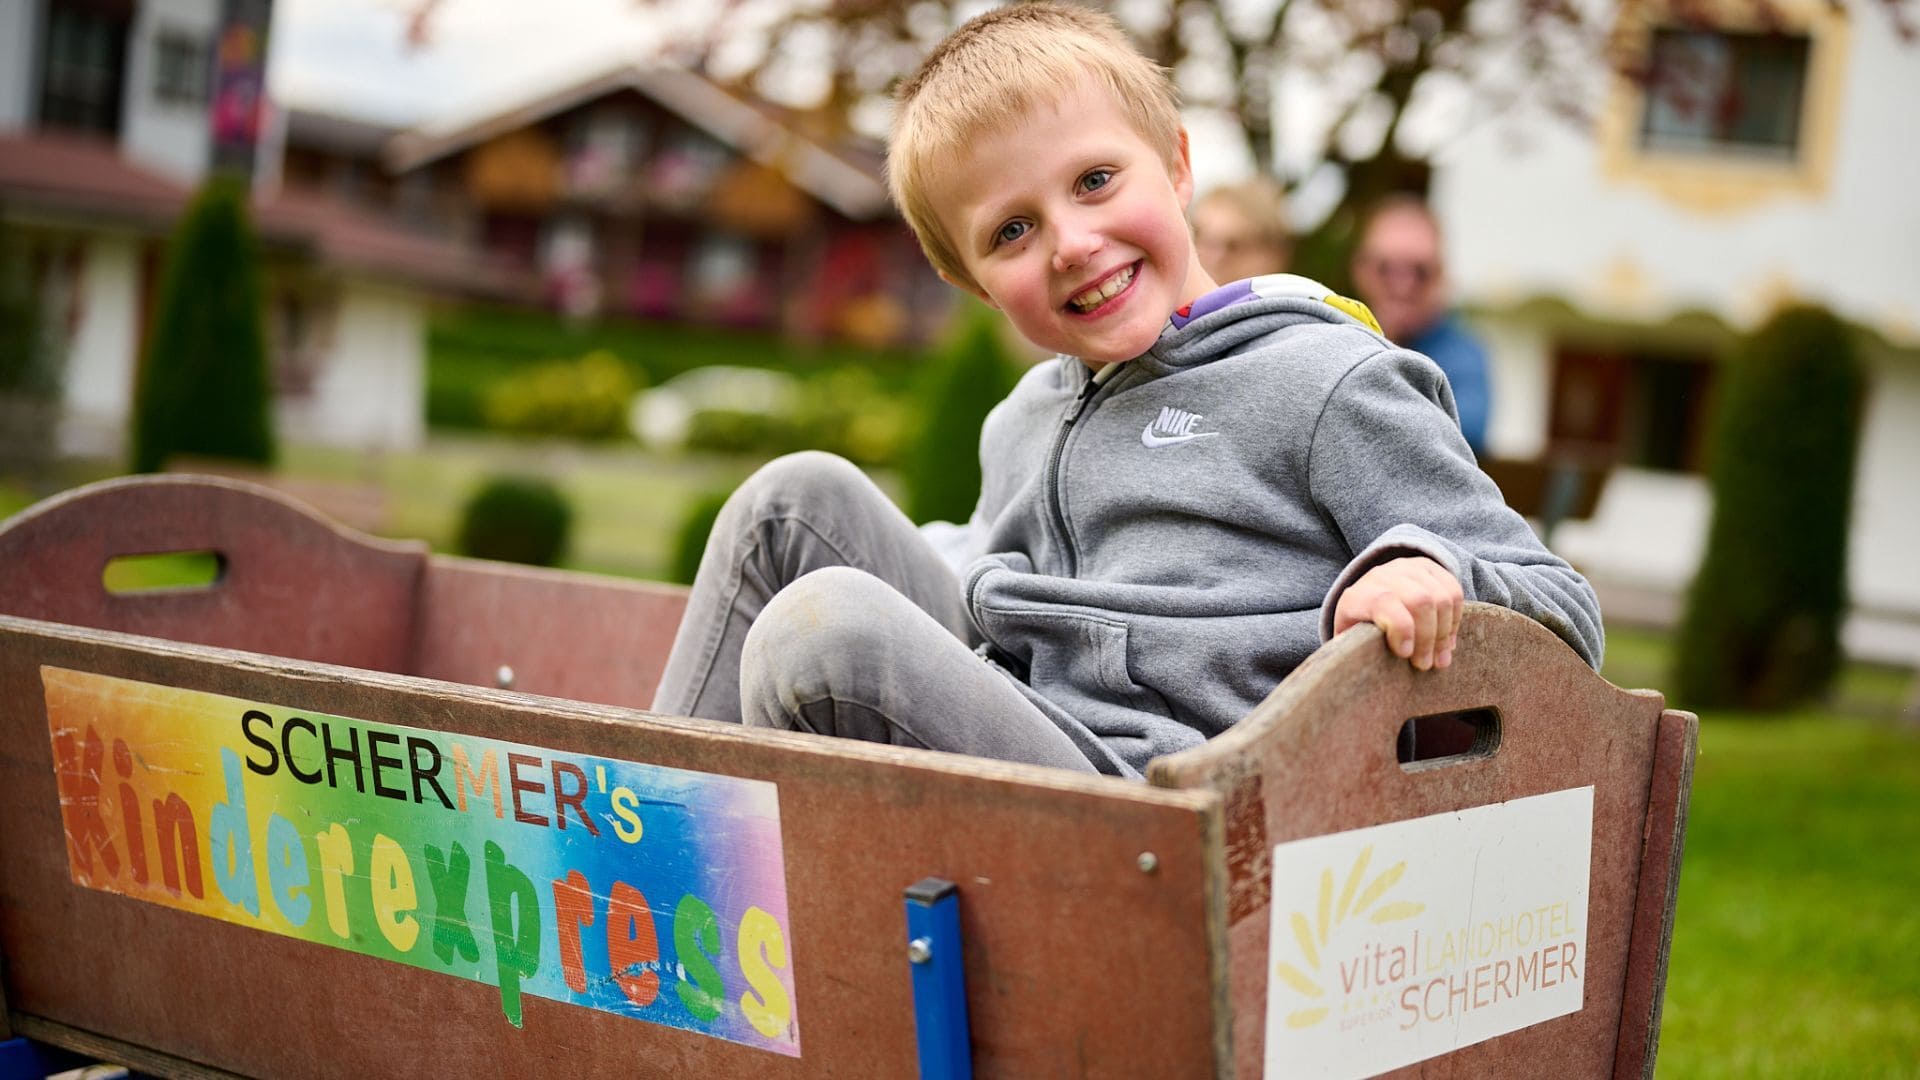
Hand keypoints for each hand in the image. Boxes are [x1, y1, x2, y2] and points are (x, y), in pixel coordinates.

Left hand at [1333, 556, 1463, 669]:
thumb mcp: (1349, 642)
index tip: (1406, 654)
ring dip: (1444, 633)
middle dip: (1428, 638)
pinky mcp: (1429, 567)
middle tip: (1426, 664)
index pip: (1385, 602)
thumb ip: (1356, 653)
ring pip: (1441, 598)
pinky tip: (1447, 639)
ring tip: (1440, 657)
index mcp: (1358, 596)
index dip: (1401, 629)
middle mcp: (1383, 576)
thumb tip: (1367, 673)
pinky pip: (1453, 591)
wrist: (1366, 595)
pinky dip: (1455, 619)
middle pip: (1420, 601)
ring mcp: (1408, 569)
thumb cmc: (1359, 631)